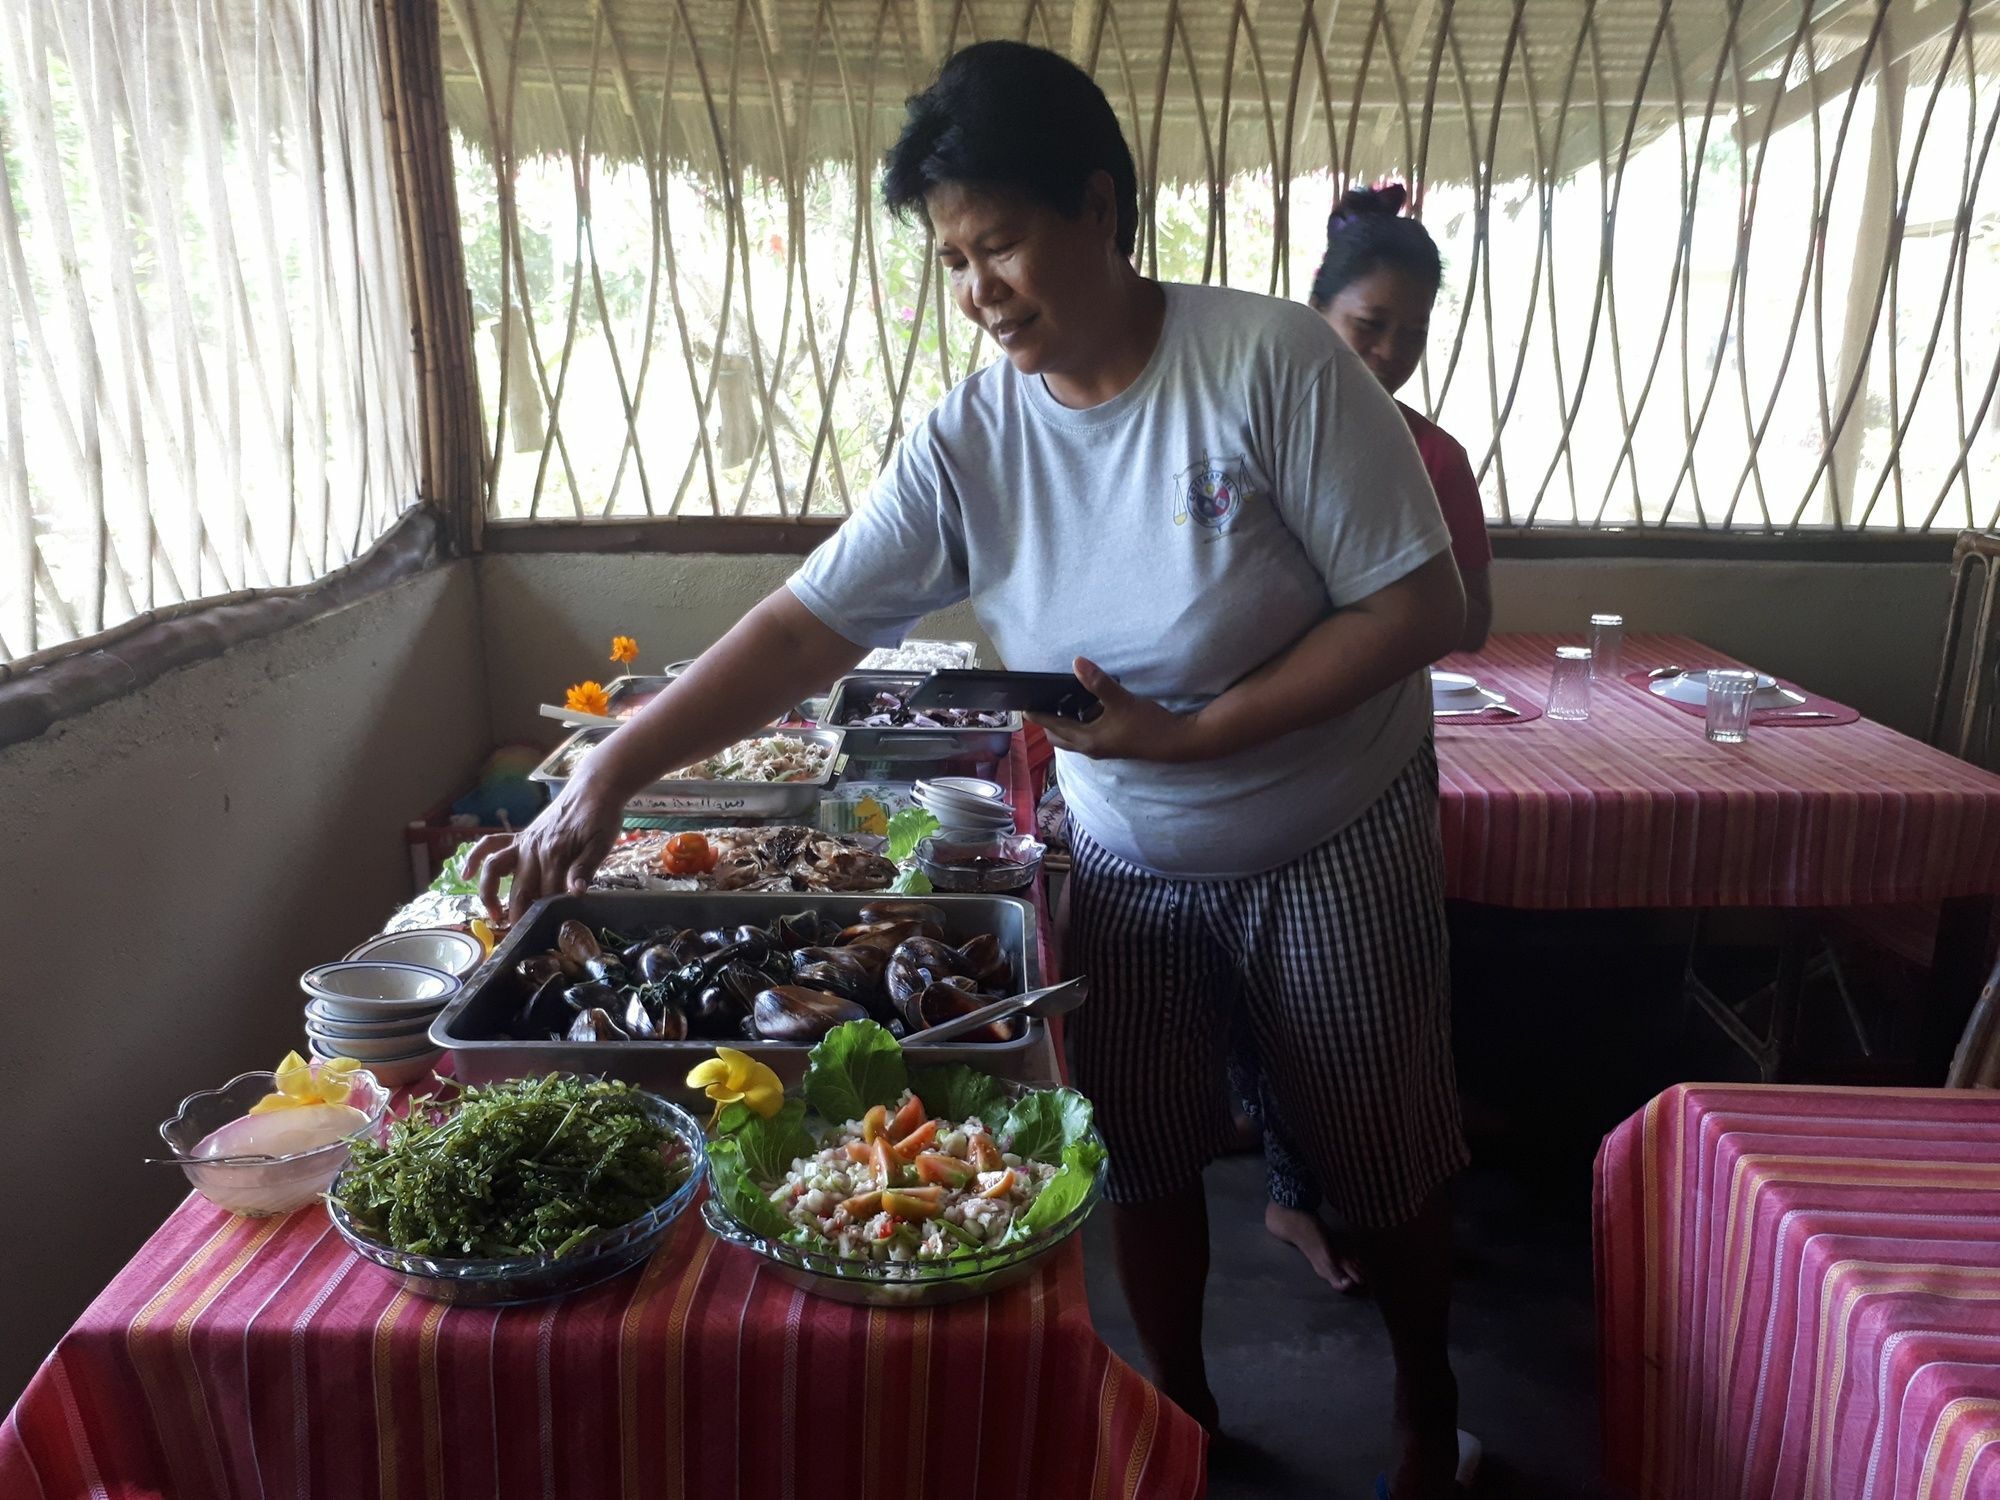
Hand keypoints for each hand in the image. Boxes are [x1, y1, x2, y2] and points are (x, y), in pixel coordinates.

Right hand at [464, 778, 622, 923]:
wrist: (595, 788)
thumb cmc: (601, 817)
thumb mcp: (601, 844)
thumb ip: (585, 869)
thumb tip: (575, 893)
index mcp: (554, 855)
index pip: (547, 895)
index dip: (546, 916)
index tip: (546, 935)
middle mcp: (532, 850)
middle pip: (521, 889)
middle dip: (519, 915)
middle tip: (522, 938)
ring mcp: (522, 843)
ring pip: (495, 870)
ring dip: (490, 894)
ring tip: (495, 915)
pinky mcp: (520, 836)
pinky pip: (490, 845)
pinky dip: (473, 857)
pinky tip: (465, 873)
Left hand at [1028, 657, 1210, 762]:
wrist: (1177, 742)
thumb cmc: (1147, 725)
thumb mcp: (1122, 701)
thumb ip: (1098, 682)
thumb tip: (1076, 663)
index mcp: (1087, 739)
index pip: (1053, 726)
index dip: (1037, 715)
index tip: (1022, 705)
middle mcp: (1090, 747)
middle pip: (1059, 736)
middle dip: (1047, 721)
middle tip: (1041, 700)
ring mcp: (1102, 747)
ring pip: (1074, 736)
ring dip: (1065, 722)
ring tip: (1061, 700)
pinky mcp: (1113, 743)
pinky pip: (1088, 733)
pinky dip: (1081, 722)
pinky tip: (1088, 705)